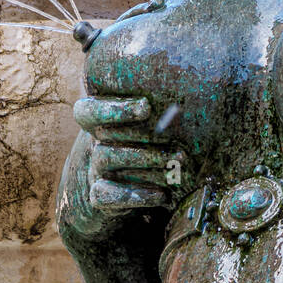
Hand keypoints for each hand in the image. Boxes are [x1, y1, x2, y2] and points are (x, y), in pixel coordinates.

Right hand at [73, 95, 186, 215]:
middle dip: (138, 133)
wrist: (122, 190)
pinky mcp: (100, 196)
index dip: (115, 108)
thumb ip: (161, 109)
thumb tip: (193, 87)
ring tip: (178, 159)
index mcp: (102, 122)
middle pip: (103, 133)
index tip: (146, 107)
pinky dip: (138, 195)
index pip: (88, 110)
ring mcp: (95, 170)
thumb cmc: (147, 144)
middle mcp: (95, 143)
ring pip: (108, 158)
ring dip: (146, 159)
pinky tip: (163, 194)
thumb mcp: (150, 125)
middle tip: (170, 133)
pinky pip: (109, 196)